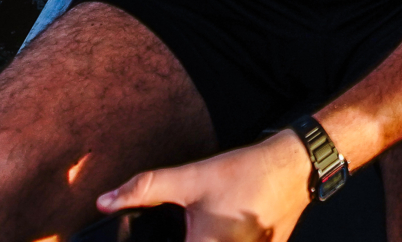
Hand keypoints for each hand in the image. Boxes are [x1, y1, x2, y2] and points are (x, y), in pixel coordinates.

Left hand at [99, 130, 311, 241]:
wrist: (295, 167)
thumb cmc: (248, 173)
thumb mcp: (190, 179)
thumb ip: (145, 190)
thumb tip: (106, 201)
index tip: (176, 232)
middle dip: (188, 235)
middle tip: (197, 220)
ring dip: (208, 237)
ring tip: (213, 221)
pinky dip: (229, 237)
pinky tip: (229, 224)